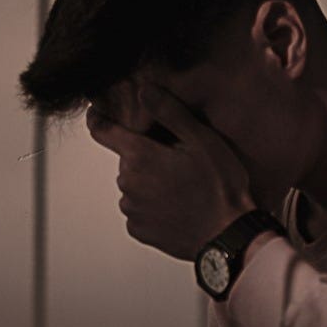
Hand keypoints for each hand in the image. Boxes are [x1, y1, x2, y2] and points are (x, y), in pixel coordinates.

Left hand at [85, 83, 256, 261]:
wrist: (227, 236)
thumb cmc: (220, 189)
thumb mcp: (202, 141)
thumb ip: (170, 112)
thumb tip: (144, 90)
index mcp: (140, 156)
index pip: (102, 130)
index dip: (99, 118)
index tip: (99, 114)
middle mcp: (128, 183)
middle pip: (127, 160)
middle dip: (146, 158)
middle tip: (178, 164)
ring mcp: (132, 209)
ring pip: (133, 186)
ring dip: (150, 184)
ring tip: (182, 190)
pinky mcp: (139, 230)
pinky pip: (139, 211)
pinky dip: (153, 208)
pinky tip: (177, 208)